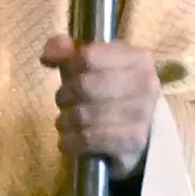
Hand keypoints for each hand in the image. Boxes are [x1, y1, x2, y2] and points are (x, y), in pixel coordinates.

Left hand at [39, 34, 156, 171]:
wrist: (143, 132)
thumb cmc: (112, 92)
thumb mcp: (93, 65)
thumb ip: (68, 52)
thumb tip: (48, 55)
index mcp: (138, 58)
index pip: (87, 57)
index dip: (68, 67)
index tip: (68, 76)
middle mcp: (146, 84)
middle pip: (83, 86)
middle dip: (64, 96)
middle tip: (64, 103)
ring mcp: (142, 115)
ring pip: (83, 115)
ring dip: (64, 121)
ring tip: (66, 122)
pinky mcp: (132, 142)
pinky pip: (88, 139)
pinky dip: (70, 141)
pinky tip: (69, 141)